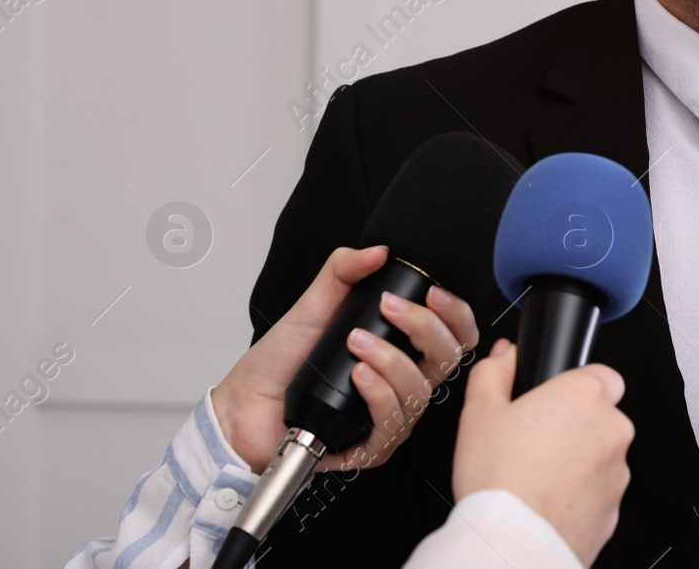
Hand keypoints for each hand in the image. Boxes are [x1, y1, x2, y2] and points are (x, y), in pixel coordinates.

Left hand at [212, 245, 478, 472]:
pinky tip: (358, 376)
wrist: (244, 404)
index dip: (455, 314)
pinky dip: (378, 394)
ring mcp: (389, 416)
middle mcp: (403, 383)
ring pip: (419, 390)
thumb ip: (343, 272)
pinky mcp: (370, 447)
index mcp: (402, 350)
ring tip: (355, 342)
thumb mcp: (313, 305)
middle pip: (448, 360)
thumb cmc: (280, 362)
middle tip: (389, 307)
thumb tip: (378, 251)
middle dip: (425, 328)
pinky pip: (392, 422)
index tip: (432, 292)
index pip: (453, 335)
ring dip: (391, 361)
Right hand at [452, 340, 632, 566]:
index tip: (550, 404)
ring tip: (535, 477)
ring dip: (577, 462)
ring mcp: (618, 471)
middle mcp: (611, 429)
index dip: (572, 388)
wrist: (512, 541)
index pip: (599, 374)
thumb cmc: (498, 479)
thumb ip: (493, 373)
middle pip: (598, 417)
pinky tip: (546, 502)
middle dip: (572, 427)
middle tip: (533, 443)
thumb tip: (504, 355)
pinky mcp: (615, 509)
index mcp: (584, 395)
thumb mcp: (478, 412)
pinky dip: (579, 496)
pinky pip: (597, 493)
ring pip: (600, 456)